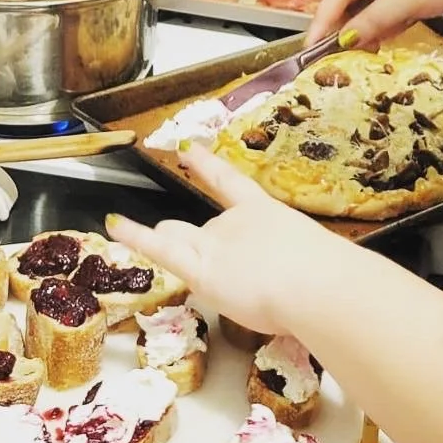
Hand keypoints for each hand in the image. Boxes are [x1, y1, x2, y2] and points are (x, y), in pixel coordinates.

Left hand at [107, 146, 354, 341]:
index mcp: (266, 214)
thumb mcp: (319, 267)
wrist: (317, 285)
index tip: (189, 149)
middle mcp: (233, 223)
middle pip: (199, 226)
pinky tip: (113, 224)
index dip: (208, 166)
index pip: (232, 185)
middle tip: (190, 252)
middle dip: (193, 239)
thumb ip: (302, 274)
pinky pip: (157, 248)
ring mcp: (214, 244)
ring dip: (173, 248)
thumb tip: (304, 293)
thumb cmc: (329, 279)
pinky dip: (133, 235)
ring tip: (172, 266)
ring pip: (177, 240)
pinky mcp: (199, 268)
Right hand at [306, 0, 442, 45]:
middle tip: (347, 57)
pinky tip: (398, 31)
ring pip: (366, 10)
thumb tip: (342, 41)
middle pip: (348, 2)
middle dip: (350, 29)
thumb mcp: (409, 0)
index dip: (322, 23)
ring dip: (372, 29)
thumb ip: (373, 21)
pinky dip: (388, 25)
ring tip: (381, 42)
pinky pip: (384, 11)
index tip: (310, 52)